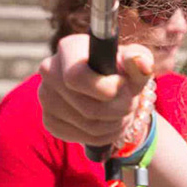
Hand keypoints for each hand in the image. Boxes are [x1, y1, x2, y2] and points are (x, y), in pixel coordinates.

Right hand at [39, 34, 155, 149]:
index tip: (123, 86)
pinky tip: (108, 121)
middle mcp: (49, 71)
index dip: (106, 89)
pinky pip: (83, 137)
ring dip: (116, 123)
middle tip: (130, 101)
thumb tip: (141, 62)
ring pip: (89, 126)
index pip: (76, 78)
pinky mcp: (49, 121)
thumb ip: (140, 60)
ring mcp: (46, 98)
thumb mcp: (136, 62)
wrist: (109, 88)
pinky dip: (104, 135)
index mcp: (68, 49)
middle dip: (119, 109)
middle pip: (89, 108)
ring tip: (121, 111)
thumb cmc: (122, 70)